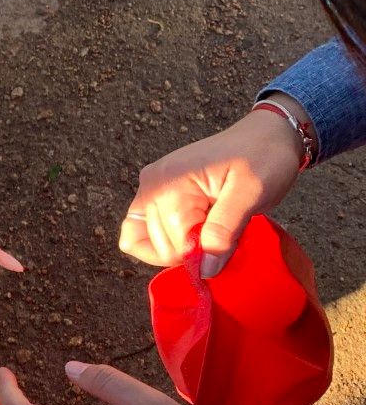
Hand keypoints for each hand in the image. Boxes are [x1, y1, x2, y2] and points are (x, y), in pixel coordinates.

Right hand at [120, 106, 303, 276]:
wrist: (265, 135)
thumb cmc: (263, 158)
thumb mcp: (252, 192)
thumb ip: (225, 231)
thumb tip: (203, 269)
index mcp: (169, 184)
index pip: (175, 245)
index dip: (205, 254)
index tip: (230, 241)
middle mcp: (150, 185)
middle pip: (160, 247)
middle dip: (193, 250)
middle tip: (224, 231)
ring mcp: (149, 188)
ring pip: (145, 243)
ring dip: (180, 247)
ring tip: (210, 230)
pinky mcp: (154, 193)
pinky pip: (140, 232)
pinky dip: (163, 242)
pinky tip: (191, 235)